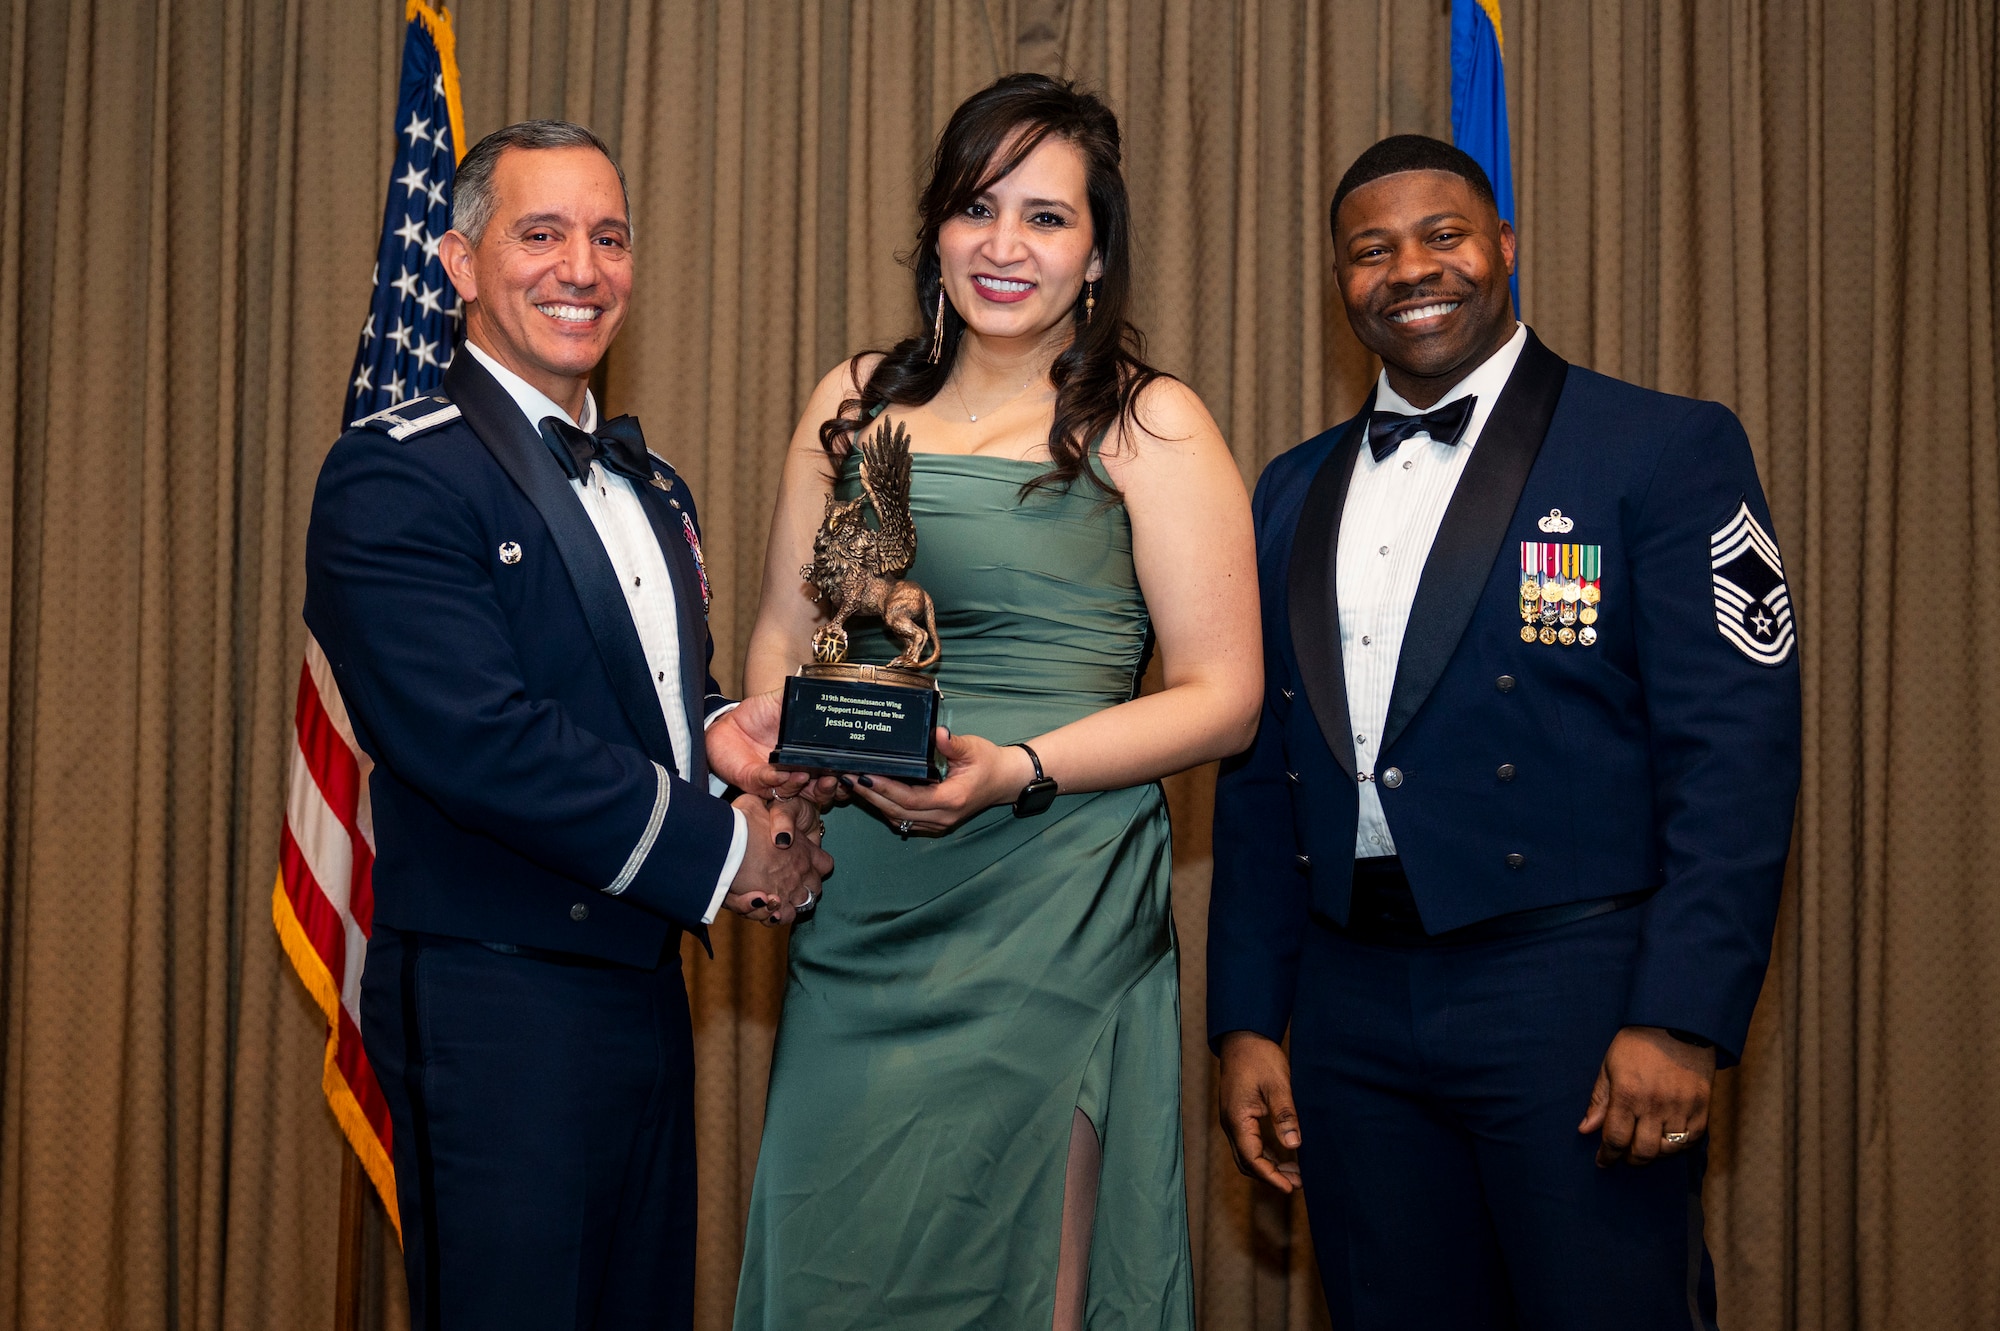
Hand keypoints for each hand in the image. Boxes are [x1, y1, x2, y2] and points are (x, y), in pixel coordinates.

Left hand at [706, 691, 838, 804]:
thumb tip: (824, 680)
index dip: (846, 774)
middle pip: (820, 790)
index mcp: (810, 754)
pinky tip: (781, 773)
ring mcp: (777, 779)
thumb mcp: (782, 700)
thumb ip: (802, 694)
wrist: (727, 723)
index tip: (855, 769)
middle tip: (834, 779)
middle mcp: (797, 771)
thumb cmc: (759, 713)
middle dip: (829, 789)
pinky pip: (768, 784)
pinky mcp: (756, 781)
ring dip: (802, 785)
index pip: (835, 770)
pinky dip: (776, 780)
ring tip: (805, 774)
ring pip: (795, 792)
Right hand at [724, 794, 832, 926]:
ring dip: (790, 903)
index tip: (800, 864)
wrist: (726, 845)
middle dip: (804, 888)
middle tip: (784, 884)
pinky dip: (775, 916)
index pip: (825, 864)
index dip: (815, 865)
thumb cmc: (739, 824)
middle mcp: (801, 872)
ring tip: (772, 898)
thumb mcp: (752, 804)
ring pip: (802, 905)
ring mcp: (790, 891)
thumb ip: (761, 807)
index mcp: (804, 849)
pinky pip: (782, 917)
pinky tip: (763, 907)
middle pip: (816, 888)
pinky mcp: (773, 907)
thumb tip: (759, 806)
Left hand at [844, 729, 1031, 834]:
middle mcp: (943, 816)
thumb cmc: (988, 762)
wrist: (1004, 780)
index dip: (883, 788)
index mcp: (950, 799)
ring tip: (854, 784)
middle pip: (898, 812)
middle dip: (870, 796)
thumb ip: (953, 744)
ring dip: (876, 804)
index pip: (909, 798)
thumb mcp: (973, 748)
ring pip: (899, 818)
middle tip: (848, 778)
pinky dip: (888, 808)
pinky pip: (906, 820)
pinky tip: (874, 793)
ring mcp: (939, 823)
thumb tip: (937, 732)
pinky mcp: (936, 823)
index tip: (863, 775)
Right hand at [1217, 1031, 1302, 1193]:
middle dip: (1271, 1176)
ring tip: (1296, 1173)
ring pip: (1248, 1154)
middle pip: (1247, 1162)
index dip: (1271, 1177)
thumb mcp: (1278, 1085)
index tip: (1290, 1188)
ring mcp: (1233, 1119)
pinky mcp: (1239, 1114)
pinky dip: (1267, 1153)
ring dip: (1269, 1166)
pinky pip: (1250, 1142)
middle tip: (1297, 1184)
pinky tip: (1285, 1153)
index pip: (1252, 1159)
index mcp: (1237, 1118)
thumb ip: (1285, 1115)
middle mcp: (1231, 1123)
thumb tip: (1295, 1145)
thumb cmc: (1259, 1057)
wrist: (1243, 1037)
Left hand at [1578, 1025, 1716, 1166]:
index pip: (1615, 1139)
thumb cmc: (1638, 1044)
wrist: (1678, 1025)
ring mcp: (1681, 1108)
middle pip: (1642, 1152)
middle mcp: (1655, 1106)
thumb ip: (1599, 1100)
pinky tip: (1667, 1139)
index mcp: (1628, 1094)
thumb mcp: (1609, 1066)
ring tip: (1645, 1144)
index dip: (1607, 1155)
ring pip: (1667, 1150)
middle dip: (1630, 1158)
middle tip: (1624, 1154)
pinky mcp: (1702, 1108)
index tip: (1603, 1161)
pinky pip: (1691, 1140)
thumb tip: (1585, 1130)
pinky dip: (1678, 1146)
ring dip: (1654, 1153)